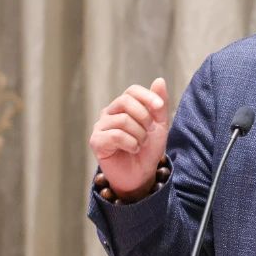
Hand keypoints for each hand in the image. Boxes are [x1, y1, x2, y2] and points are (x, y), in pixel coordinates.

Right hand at [89, 78, 169, 200]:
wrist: (141, 175)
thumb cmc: (148, 150)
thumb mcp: (159, 125)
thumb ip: (160, 105)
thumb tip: (159, 80)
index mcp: (123, 107)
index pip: (132, 91)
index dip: (147, 96)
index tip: (159, 108)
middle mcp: (109, 113)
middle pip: (126, 101)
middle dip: (144, 117)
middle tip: (149, 132)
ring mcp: (100, 127)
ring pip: (123, 120)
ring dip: (139, 134)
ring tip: (140, 144)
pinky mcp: (96, 141)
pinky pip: (116, 135)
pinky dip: (131, 143)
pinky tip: (133, 150)